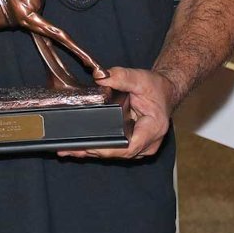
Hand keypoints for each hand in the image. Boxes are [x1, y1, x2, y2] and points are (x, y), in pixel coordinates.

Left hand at [57, 67, 176, 160]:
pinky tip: (78, 148)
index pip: (130, 146)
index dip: (109, 150)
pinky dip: (98, 149)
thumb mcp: (140, 78)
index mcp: (154, 128)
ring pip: (115, 155)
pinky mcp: (134, 147)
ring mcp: (142, 148)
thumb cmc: (156, 87)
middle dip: (94, 151)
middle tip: (70, 149)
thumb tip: (100, 77)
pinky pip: (115, 151)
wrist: (165, 92)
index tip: (90, 147)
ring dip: (92, 152)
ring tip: (68, 150)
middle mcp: (149, 143)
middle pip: (119, 153)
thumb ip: (121, 77)